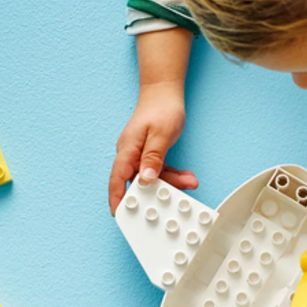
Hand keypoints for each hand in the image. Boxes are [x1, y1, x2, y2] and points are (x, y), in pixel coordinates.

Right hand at [108, 83, 198, 212]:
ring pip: (151, 178)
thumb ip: (153, 158)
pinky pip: (158, 171)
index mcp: (127, 150)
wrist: (164, 92)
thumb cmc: (161, 108)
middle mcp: (130, 154)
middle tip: (172, 200)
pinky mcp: (149, 155)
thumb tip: (146, 179)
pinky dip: (171, 175)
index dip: (117, 198)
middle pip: (137, 182)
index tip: (119, 214)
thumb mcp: (160, 134)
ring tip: (188, 182)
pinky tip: (185, 177)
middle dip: (155, 193)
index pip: (118, 179)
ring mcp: (139, 155)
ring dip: (170, 183)